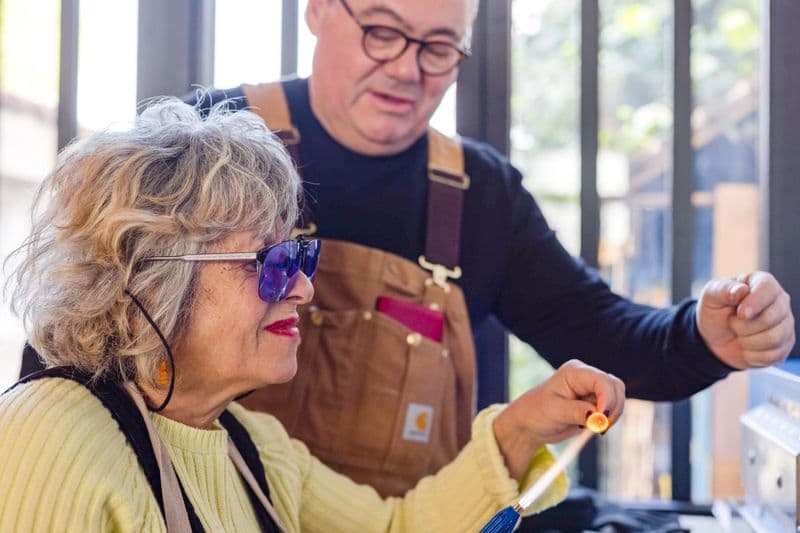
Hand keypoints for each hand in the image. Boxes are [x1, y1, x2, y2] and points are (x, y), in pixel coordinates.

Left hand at [492, 359, 624, 479]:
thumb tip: (598, 416)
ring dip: (611, 415)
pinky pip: (612, 410)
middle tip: (601, 427)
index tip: (602, 418)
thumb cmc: (536, 412)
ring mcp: (592, 390)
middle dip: (613, 408)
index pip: (602, 380)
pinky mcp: (595, 403)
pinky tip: (591, 427)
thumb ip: (577, 412)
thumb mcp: (554, 412)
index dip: (607, 398)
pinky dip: (607, 421)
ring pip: (617, 399)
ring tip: (593, 428)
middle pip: (615, 387)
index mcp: (574, 372)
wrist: (529, 424)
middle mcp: (586, 377)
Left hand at [697, 271, 794, 368]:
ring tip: (739, 335)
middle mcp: (779, 301)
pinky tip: (746, 347)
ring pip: (773, 338)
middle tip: (732, 323)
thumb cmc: (715, 312)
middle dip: (743, 326)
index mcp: (761, 283)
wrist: (715, 338)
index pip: (768, 288)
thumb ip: (723, 290)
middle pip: (771, 318)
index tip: (740, 314)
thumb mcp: (711, 297)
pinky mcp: (785, 344)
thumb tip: (741, 289)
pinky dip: (752, 355)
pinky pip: (772, 355)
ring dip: (747, 341)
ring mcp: (785, 323)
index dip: (754, 302)